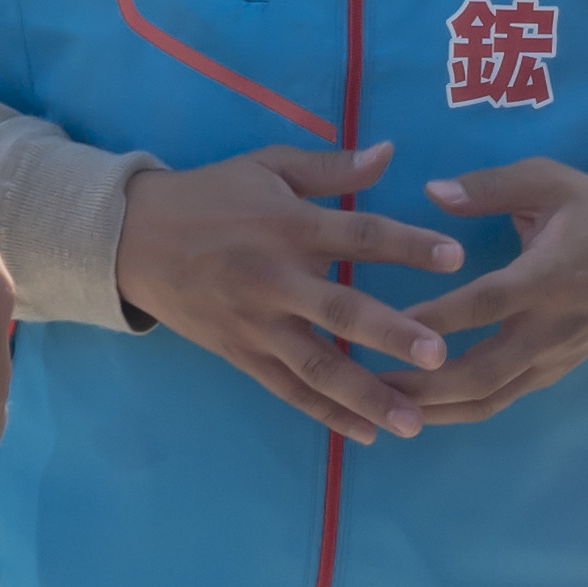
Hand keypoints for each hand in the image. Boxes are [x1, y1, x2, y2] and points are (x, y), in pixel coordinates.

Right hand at [116, 140, 464, 445]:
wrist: (131, 238)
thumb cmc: (210, 195)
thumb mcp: (267, 166)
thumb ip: (330, 167)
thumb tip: (390, 152)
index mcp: (288, 226)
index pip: (358, 235)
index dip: (407, 244)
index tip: (456, 256)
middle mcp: (275, 280)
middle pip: (340, 311)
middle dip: (391, 334)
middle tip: (439, 356)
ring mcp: (256, 324)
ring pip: (317, 366)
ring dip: (367, 396)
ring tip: (414, 421)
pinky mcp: (240, 354)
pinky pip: (289, 390)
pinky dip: (328, 414)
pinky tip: (368, 434)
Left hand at [402, 162, 587, 426]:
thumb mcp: (550, 181)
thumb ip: (490, 187)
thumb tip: (432, 191)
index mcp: (547, 277)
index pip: (486, 304)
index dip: (437, 318)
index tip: (388, 323)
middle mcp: (549, 328)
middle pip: (483, 372)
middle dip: (425, 385)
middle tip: (369, 384)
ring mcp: (553, 358)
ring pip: (490, 398)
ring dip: (435, 408)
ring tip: (382, 408)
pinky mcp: (552, 373)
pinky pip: (502, 400)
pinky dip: (459, 410)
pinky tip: (419, 410)